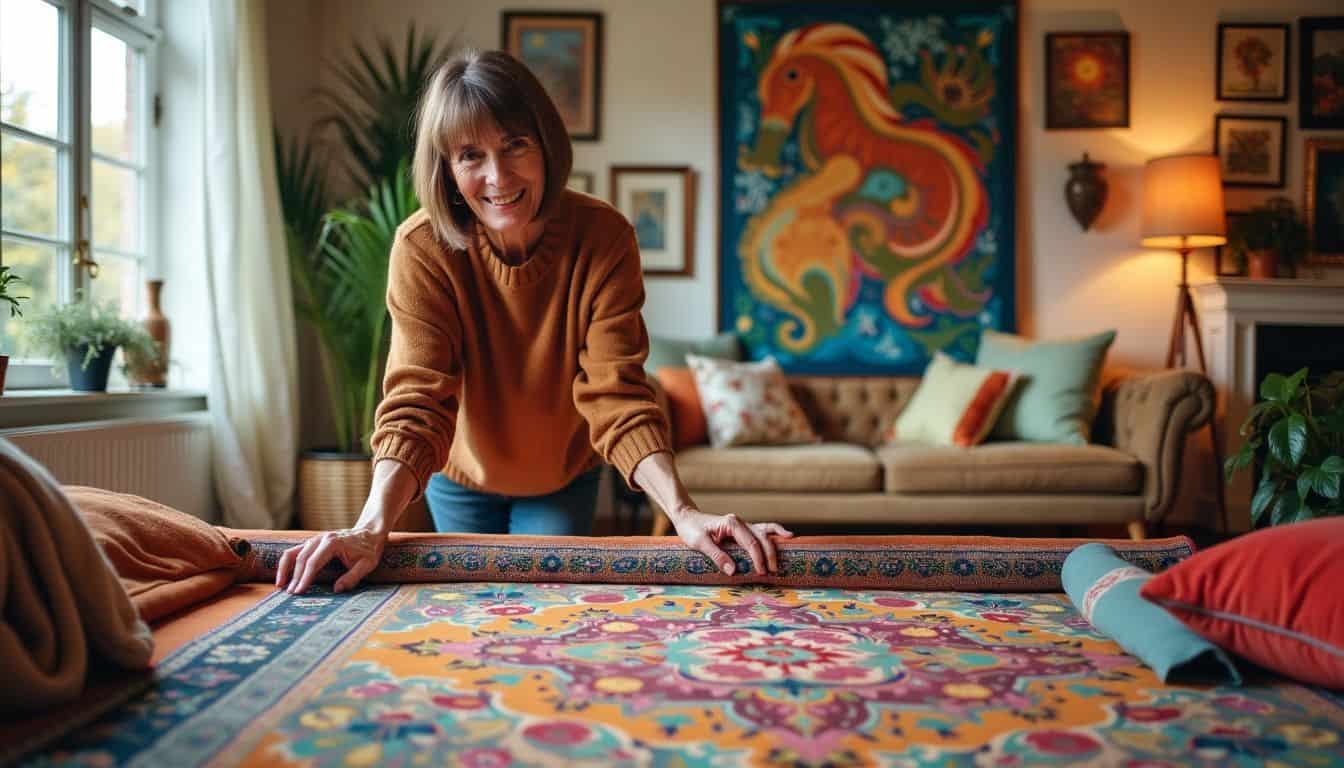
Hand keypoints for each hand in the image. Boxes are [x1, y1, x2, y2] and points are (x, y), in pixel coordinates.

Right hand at [275, 528, 385, 594]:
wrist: (369, 532)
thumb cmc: (369, 549)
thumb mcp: (367, 564)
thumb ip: (353, 577)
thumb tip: (337, 590)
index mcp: (332, 543)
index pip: (313, 562)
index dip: (305, 578)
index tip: (299, 591)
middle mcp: (320, 539)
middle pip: (301, 559)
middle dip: (294, 577)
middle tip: (291, 594)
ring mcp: (314, 539)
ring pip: (293, 552)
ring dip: (284, 569)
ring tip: (280, 585)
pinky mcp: (312, 542)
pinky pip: (295, 551)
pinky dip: (287, 562)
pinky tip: (284, 575)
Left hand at [669, 506, 793, 575]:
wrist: (686, 518)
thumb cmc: (691, 529)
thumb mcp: (699, 542)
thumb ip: (716, 555)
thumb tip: (733, 571)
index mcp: (731, 523)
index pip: (750, 542)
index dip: (758, 558)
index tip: (762, 572)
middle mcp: (740, 522)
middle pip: (761, 538)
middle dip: (769, 554)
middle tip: (772, 572)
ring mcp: (742, 525)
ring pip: (764, 533)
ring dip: (774, 545)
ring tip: (783, 555)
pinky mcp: (742, 530)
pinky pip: (762, 531)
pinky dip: (773, 533)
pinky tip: (785, 536)